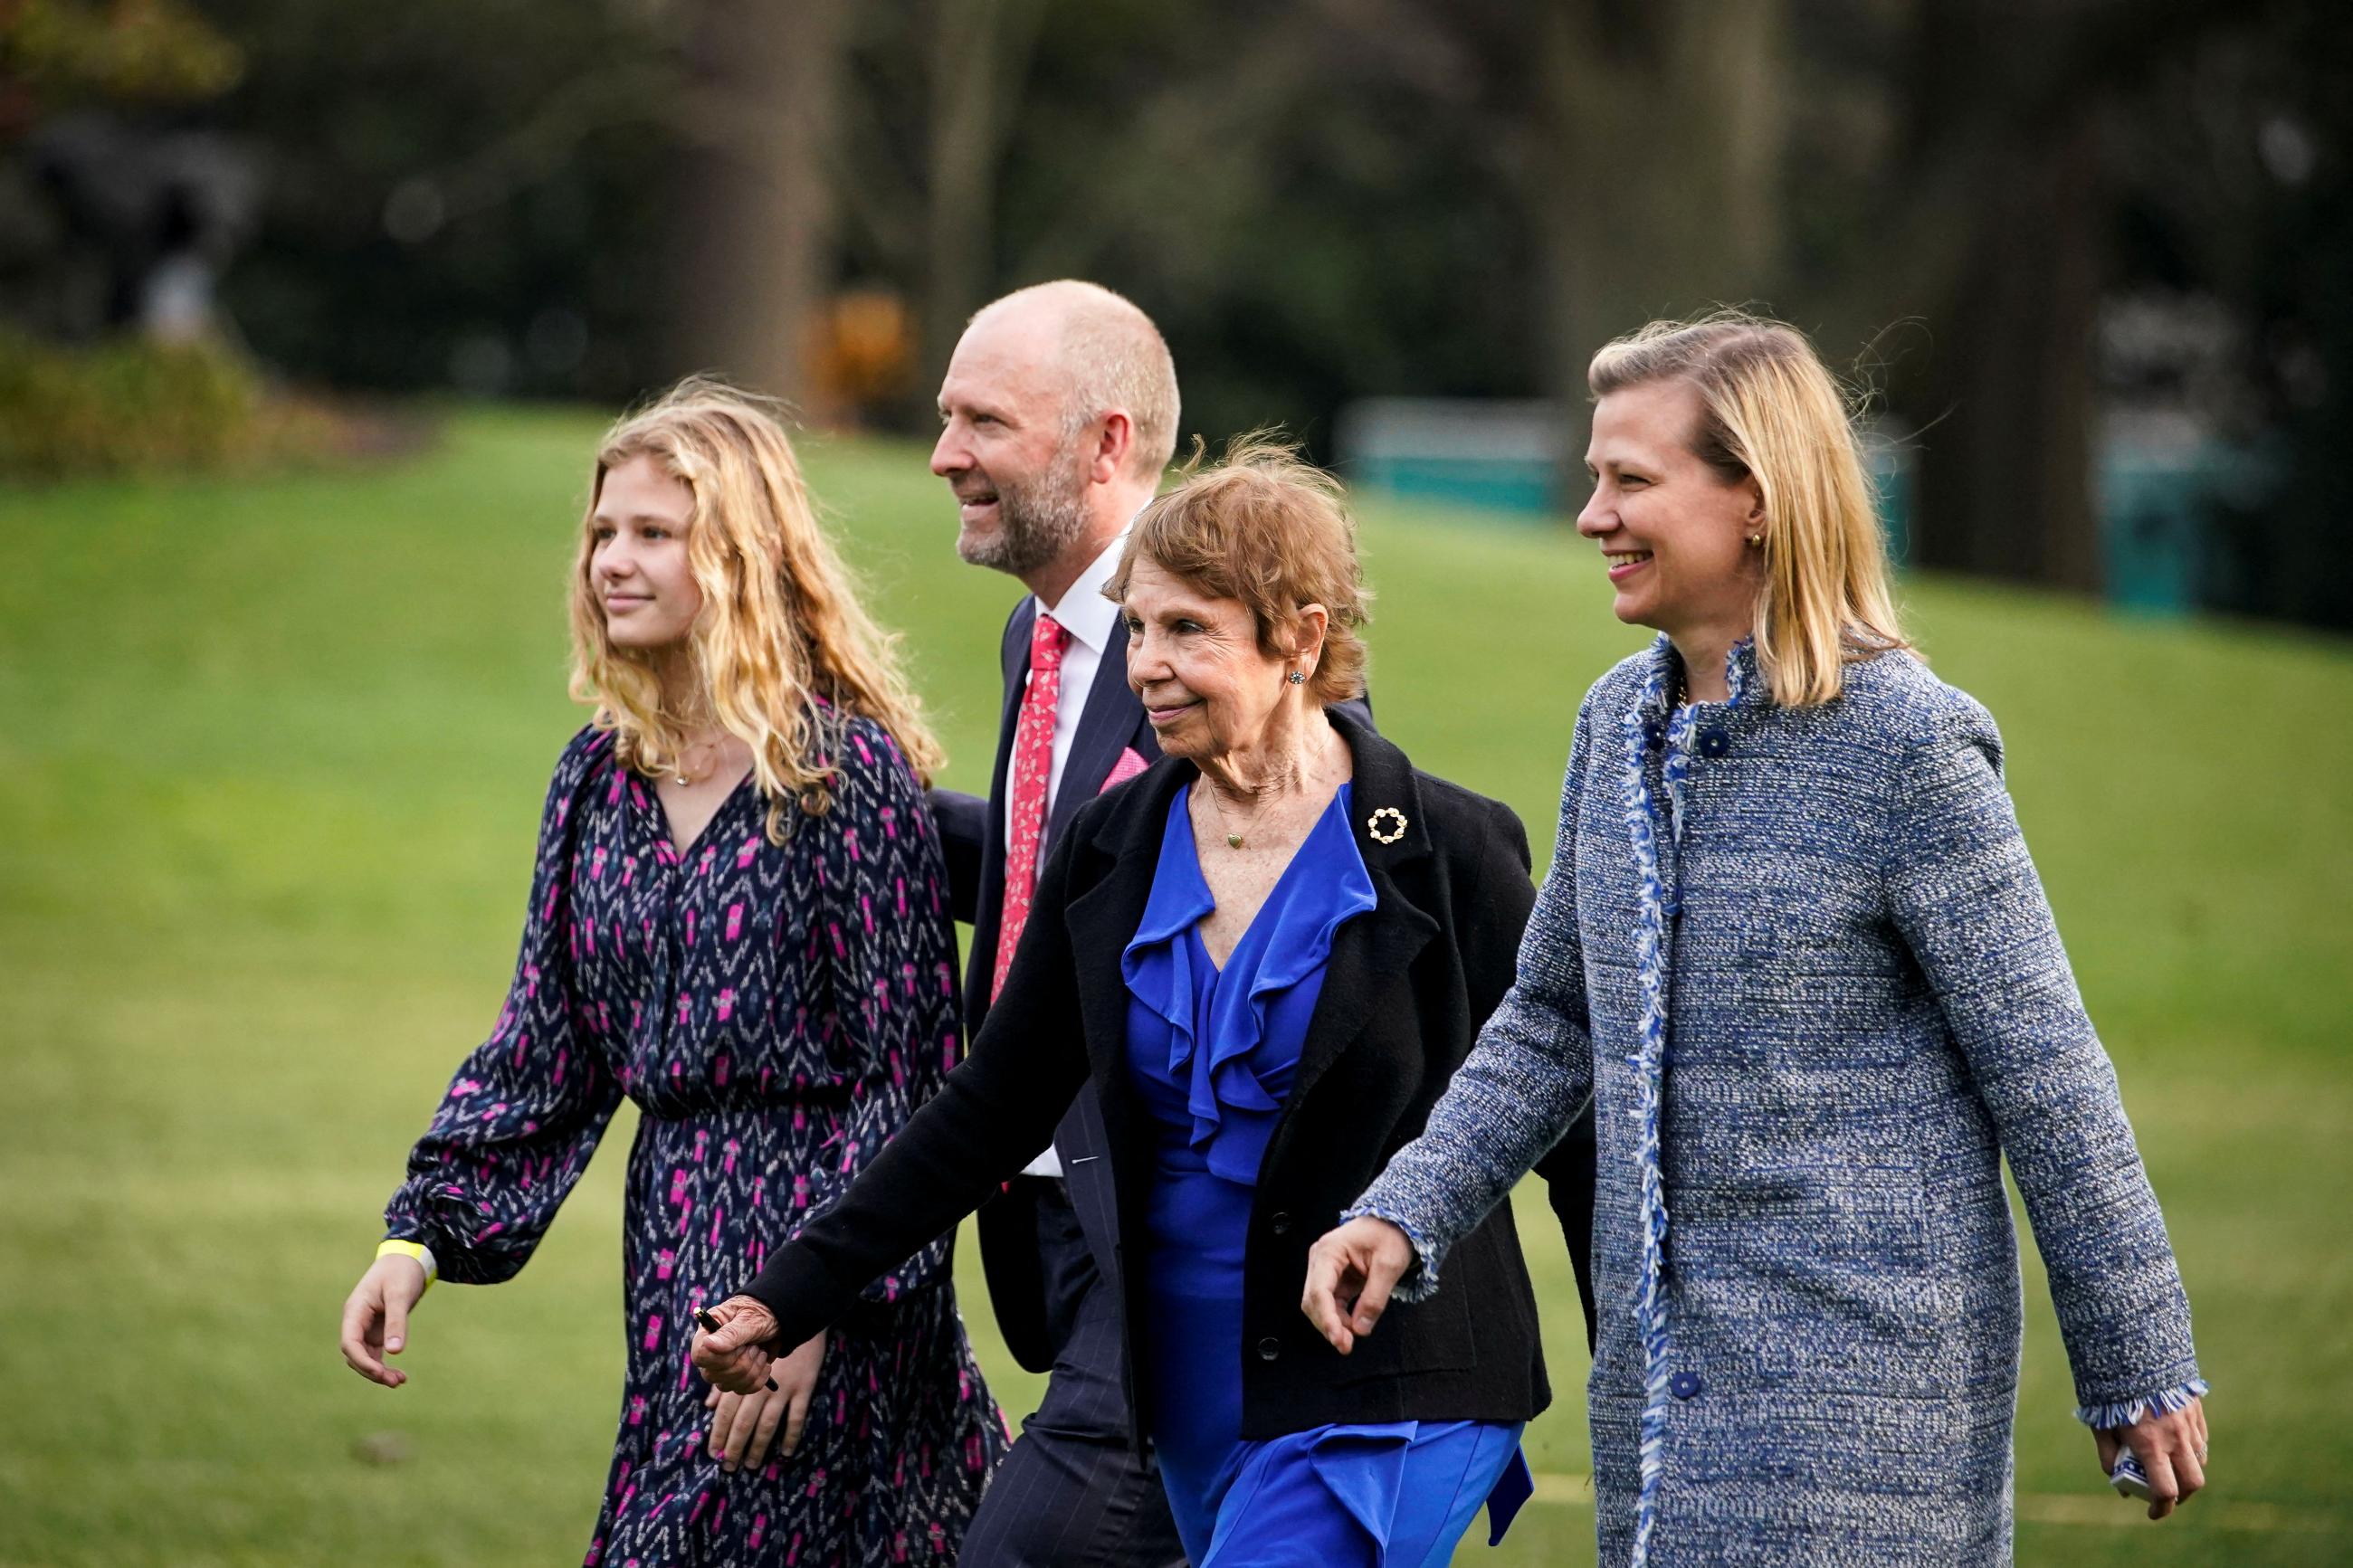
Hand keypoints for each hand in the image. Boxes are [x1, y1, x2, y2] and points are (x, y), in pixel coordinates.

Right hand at [339, 1254, 428, 1387]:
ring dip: (378, 1371)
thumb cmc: (401, 1271)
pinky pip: (375, 1353)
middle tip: (396, 1381)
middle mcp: (356, 1321)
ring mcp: (365, 1327)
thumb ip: (396, 1321)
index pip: (349, 1343)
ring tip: (400, 1381)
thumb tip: (395, 1351)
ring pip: (365, 1357)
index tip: (380, 1373)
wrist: (407, 1258)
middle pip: (355, 1355)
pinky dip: (384, 1364)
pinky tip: (399, 1375)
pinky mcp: (377, 1330)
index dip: (361, 1361)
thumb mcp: (400, 1294)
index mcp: (355, 1310)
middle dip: (372, 1371)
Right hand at [692, 1295, 781, 1394]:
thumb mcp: (749, 1319)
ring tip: (760, 1352)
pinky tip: (765, 1364)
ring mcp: (721, 1367)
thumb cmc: (761, 1312)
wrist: (778, 1320)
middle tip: (754, 1346)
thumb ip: (730, 1333)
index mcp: (707, 1332)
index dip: (721, 1358)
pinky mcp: (735, 1378)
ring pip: (727, 1385)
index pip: (700, 1356)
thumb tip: (707, 1345)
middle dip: (741, 1363)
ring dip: (752, 1371)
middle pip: (712, 1376)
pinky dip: (758, 1379)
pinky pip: (742, 1390)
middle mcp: (710, 1352)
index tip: (741, 1346)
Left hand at [704, 1330, 825, 1470]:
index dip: (718, 1434)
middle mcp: (761, 1385)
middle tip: (728, 1467)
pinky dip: (791, 1437)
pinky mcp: (804, 1386)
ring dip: (759, 1448)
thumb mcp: (741, 1357)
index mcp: (743, 1377)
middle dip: (734, 1447)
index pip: (725, 1411)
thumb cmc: (766, 1337)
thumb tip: (708, 1406)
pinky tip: (786, 1453)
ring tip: (752, 1465)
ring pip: (768, 1424)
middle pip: (744, 1422)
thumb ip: (725, 1382)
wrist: (797, 1317)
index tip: (713, 1453)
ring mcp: (784, 1387)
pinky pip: (797, 1417)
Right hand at [1300, 1216, 1414, 1354]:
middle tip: (1346, 1346)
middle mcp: (1320, 1260)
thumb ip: (1375, 1297)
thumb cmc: (1390, 1236)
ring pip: (1318, 1305)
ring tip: (1349, 1341)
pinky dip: (1338, 1319)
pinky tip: (1351, 1328)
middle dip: (1327, 1325)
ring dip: (1331, 1324)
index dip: (1326, 1318)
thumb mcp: (1389, 1265)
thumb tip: (1360, 1329)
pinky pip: (1329, 1303)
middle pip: (1313, 1300)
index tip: (1337, 1339)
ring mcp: (1324, 1270)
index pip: (1319, 1290)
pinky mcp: (1332, 1279)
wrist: (1393, 1223)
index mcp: (1330, 1251)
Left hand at [2096, 1396, 2207, 1520]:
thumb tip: (2122, 1488)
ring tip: (2168, 1466)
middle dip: (2182, 1495)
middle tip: (2166, 1495)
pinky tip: (2174, 1443)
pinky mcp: (2196, 1410)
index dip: (2161, 1509)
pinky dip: (2191, 1449)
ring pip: (2199, 1460)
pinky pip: (2200, 1439)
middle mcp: (2175, 1437)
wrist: (2131, 1350)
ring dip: (2186, 1470)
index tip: (2153, 1513)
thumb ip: (2110, 1458)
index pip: (2166, 1491)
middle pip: (2193, 1482)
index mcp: (2150, 1444)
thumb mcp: (2100, 1425)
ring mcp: (2189, 1423)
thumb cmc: (2109, 1390)